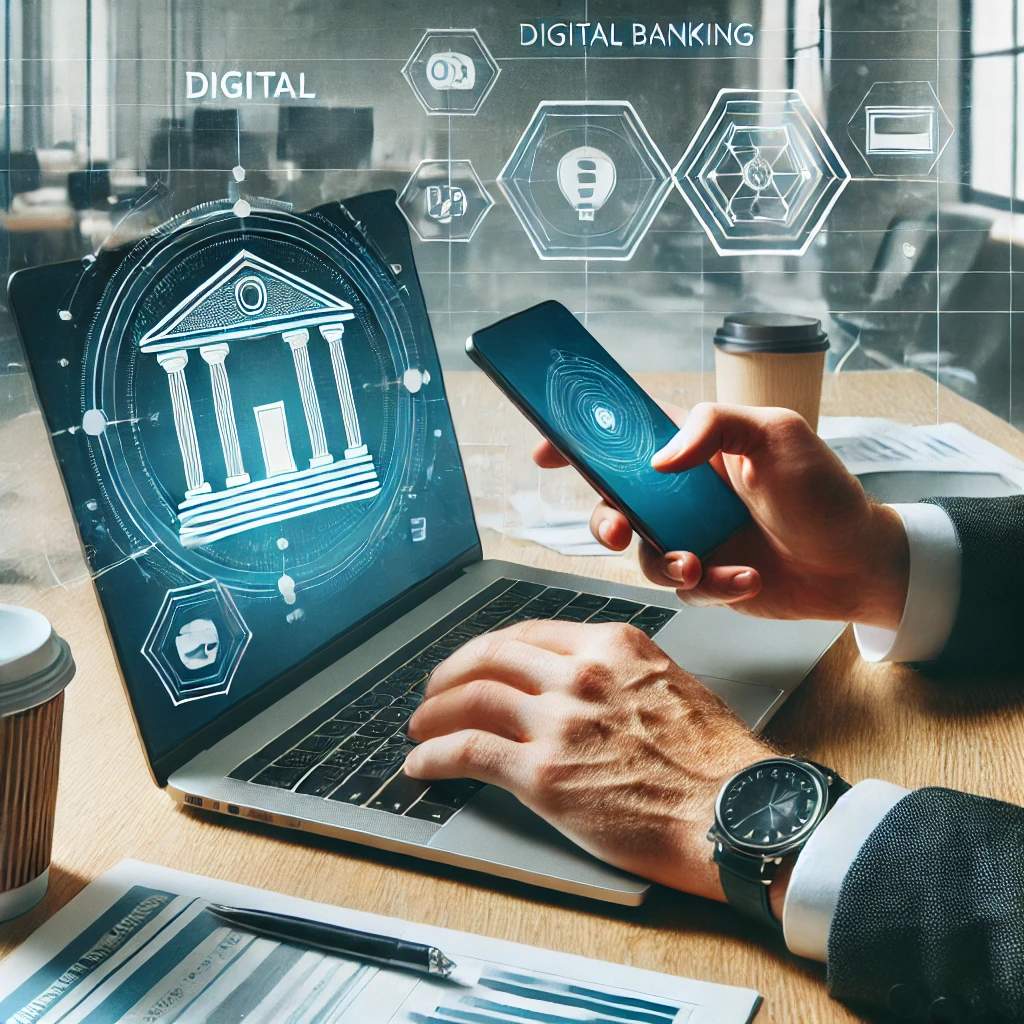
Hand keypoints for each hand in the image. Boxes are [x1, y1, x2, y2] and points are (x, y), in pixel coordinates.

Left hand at [404, 619, 775, 904]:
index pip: (527, 633)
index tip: (473, 663)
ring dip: (434, 714)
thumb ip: (617, 675)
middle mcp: (580, 673)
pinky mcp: (544, 774)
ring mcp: (559, 720)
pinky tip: (422, 764)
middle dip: (451, 674)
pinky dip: (434, 755)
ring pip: (471, 699)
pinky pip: (468, 751)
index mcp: (611, 645)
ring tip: (420, 729)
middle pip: (490, 657)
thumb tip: (575, 688)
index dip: (488, 649)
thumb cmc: (717, 762)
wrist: (738, 815)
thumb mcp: (670, 685)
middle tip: (434, 692)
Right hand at [534, 403, 909, 628]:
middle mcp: (687, 493)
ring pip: (645, 553)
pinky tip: (748, 582)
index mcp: (697, 447)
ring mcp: (696, 536)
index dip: (582, 441)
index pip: (628, 435)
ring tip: (702, 567)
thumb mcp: (779, 434)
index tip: (547, 451)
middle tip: (620, 530)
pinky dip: (711, 589)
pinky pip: (684, 590)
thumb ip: (716, 425)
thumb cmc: (826, 492)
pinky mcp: (709, 578)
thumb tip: (660, 459)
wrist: (859, 564)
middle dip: (607, 519)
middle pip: (617, 502)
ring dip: (667, 562)